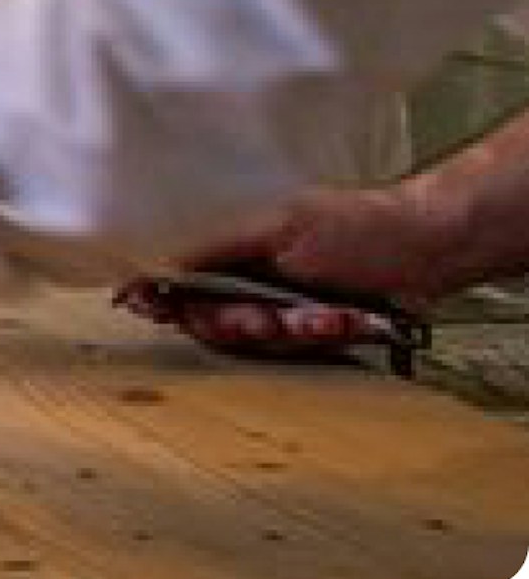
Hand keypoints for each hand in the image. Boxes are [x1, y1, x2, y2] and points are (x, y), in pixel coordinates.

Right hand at [114, 182, 457, 355]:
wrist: (426, 251)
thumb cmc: (353, 227)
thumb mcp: (275, 229)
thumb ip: (212, 250)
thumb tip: (152, 265)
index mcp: (228, 249)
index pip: (173, 279)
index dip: (159, 297)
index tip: (151, 307)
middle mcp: (246, 281)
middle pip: (210, 322)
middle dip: (245, 323)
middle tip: (270, 319)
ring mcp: (279, 310)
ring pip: (257, 341)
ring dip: (296, 330)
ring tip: (330, 314)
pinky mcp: (312, 333)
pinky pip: (298, 351)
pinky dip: (326, 337)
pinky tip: (349, 320)